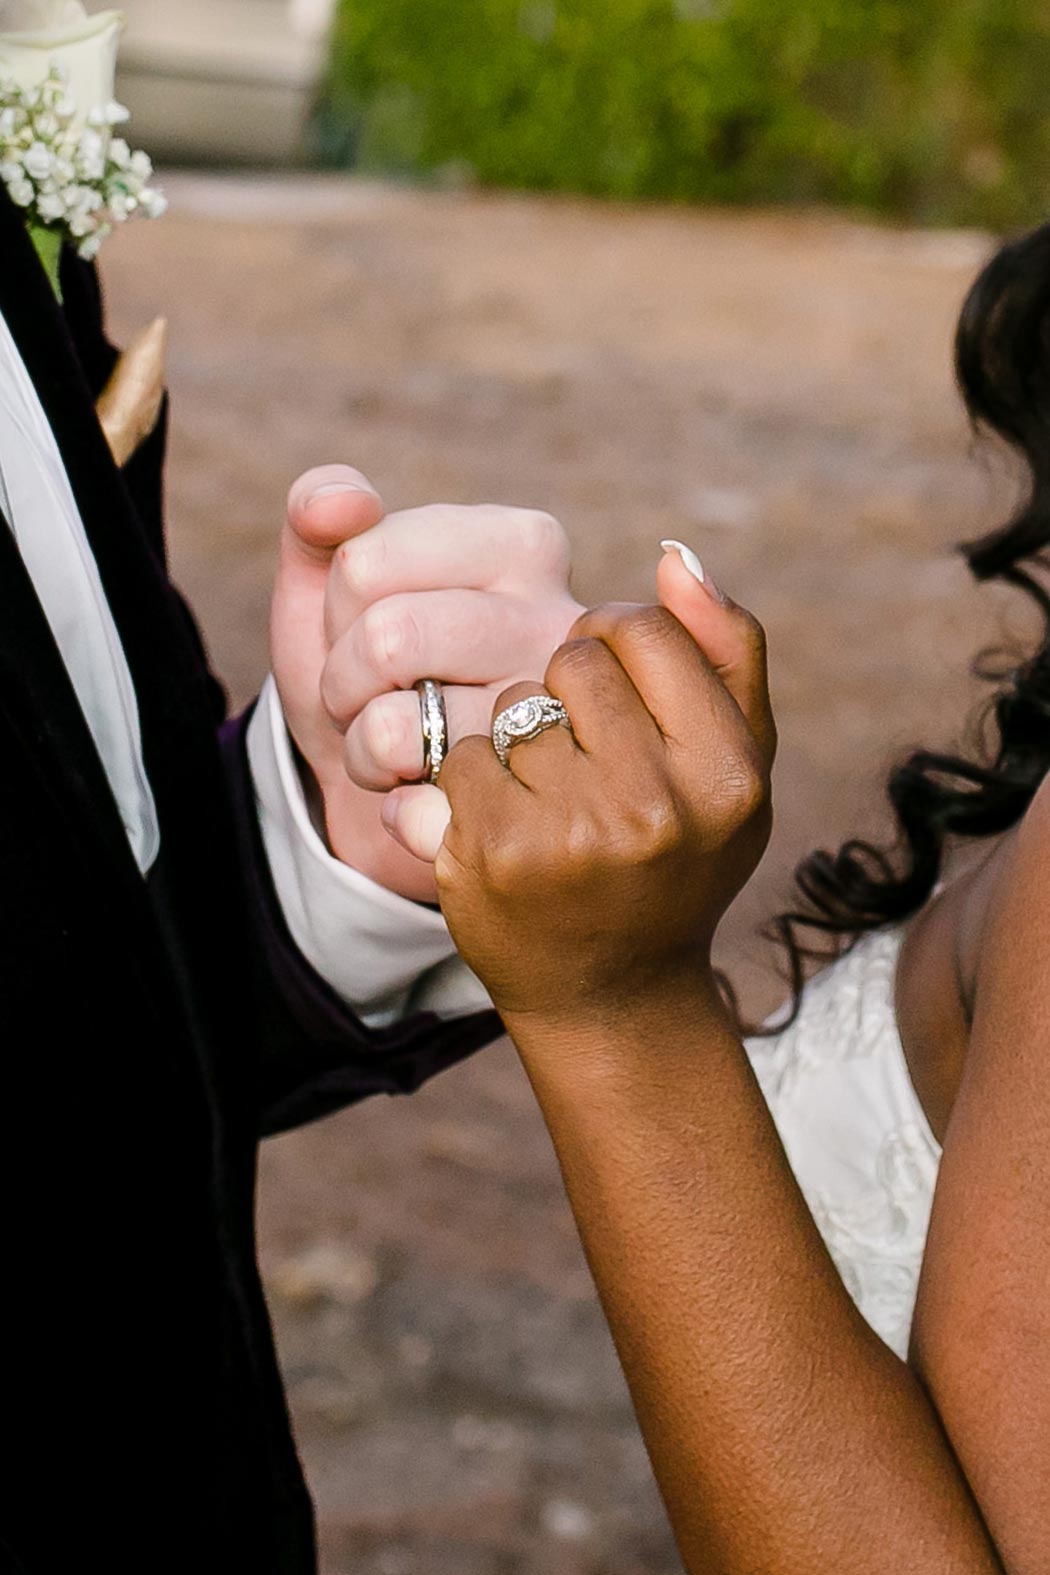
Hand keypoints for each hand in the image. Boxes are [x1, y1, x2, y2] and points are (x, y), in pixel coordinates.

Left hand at [271, 465, 583, 901]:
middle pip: (387, 638)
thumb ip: (318, 518)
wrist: (393, 787)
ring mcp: (555, 727)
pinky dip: (388, 802)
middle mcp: (562, 627)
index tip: (367, 623)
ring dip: (363, 747)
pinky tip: (422, 788)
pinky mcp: (530, 812)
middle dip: (343, 678)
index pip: (365, 561)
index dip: (335, 606)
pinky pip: (411, 807)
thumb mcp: (329, 584)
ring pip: (395, 727)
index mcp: (524, 545)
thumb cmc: (370, 669)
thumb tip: (339, 501)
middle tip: (368, 694)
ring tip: (400, 740)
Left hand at [386, 548, 774, 1023]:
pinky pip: (459, 752)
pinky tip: (501, 823)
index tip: (613, 682)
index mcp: (728, 774)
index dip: (616, 641)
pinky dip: (470, 778)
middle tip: (579, 747)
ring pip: (512, 702)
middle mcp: (656, 807)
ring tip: (547, 792)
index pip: (645, 629)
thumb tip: (673, 555)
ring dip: (518, 734)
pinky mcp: (490, 855)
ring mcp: (569, 835)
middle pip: (573, 660)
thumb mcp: (739, 764)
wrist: (611, 993)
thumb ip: (726, 651)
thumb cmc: (681, 858)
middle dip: (567, 688)